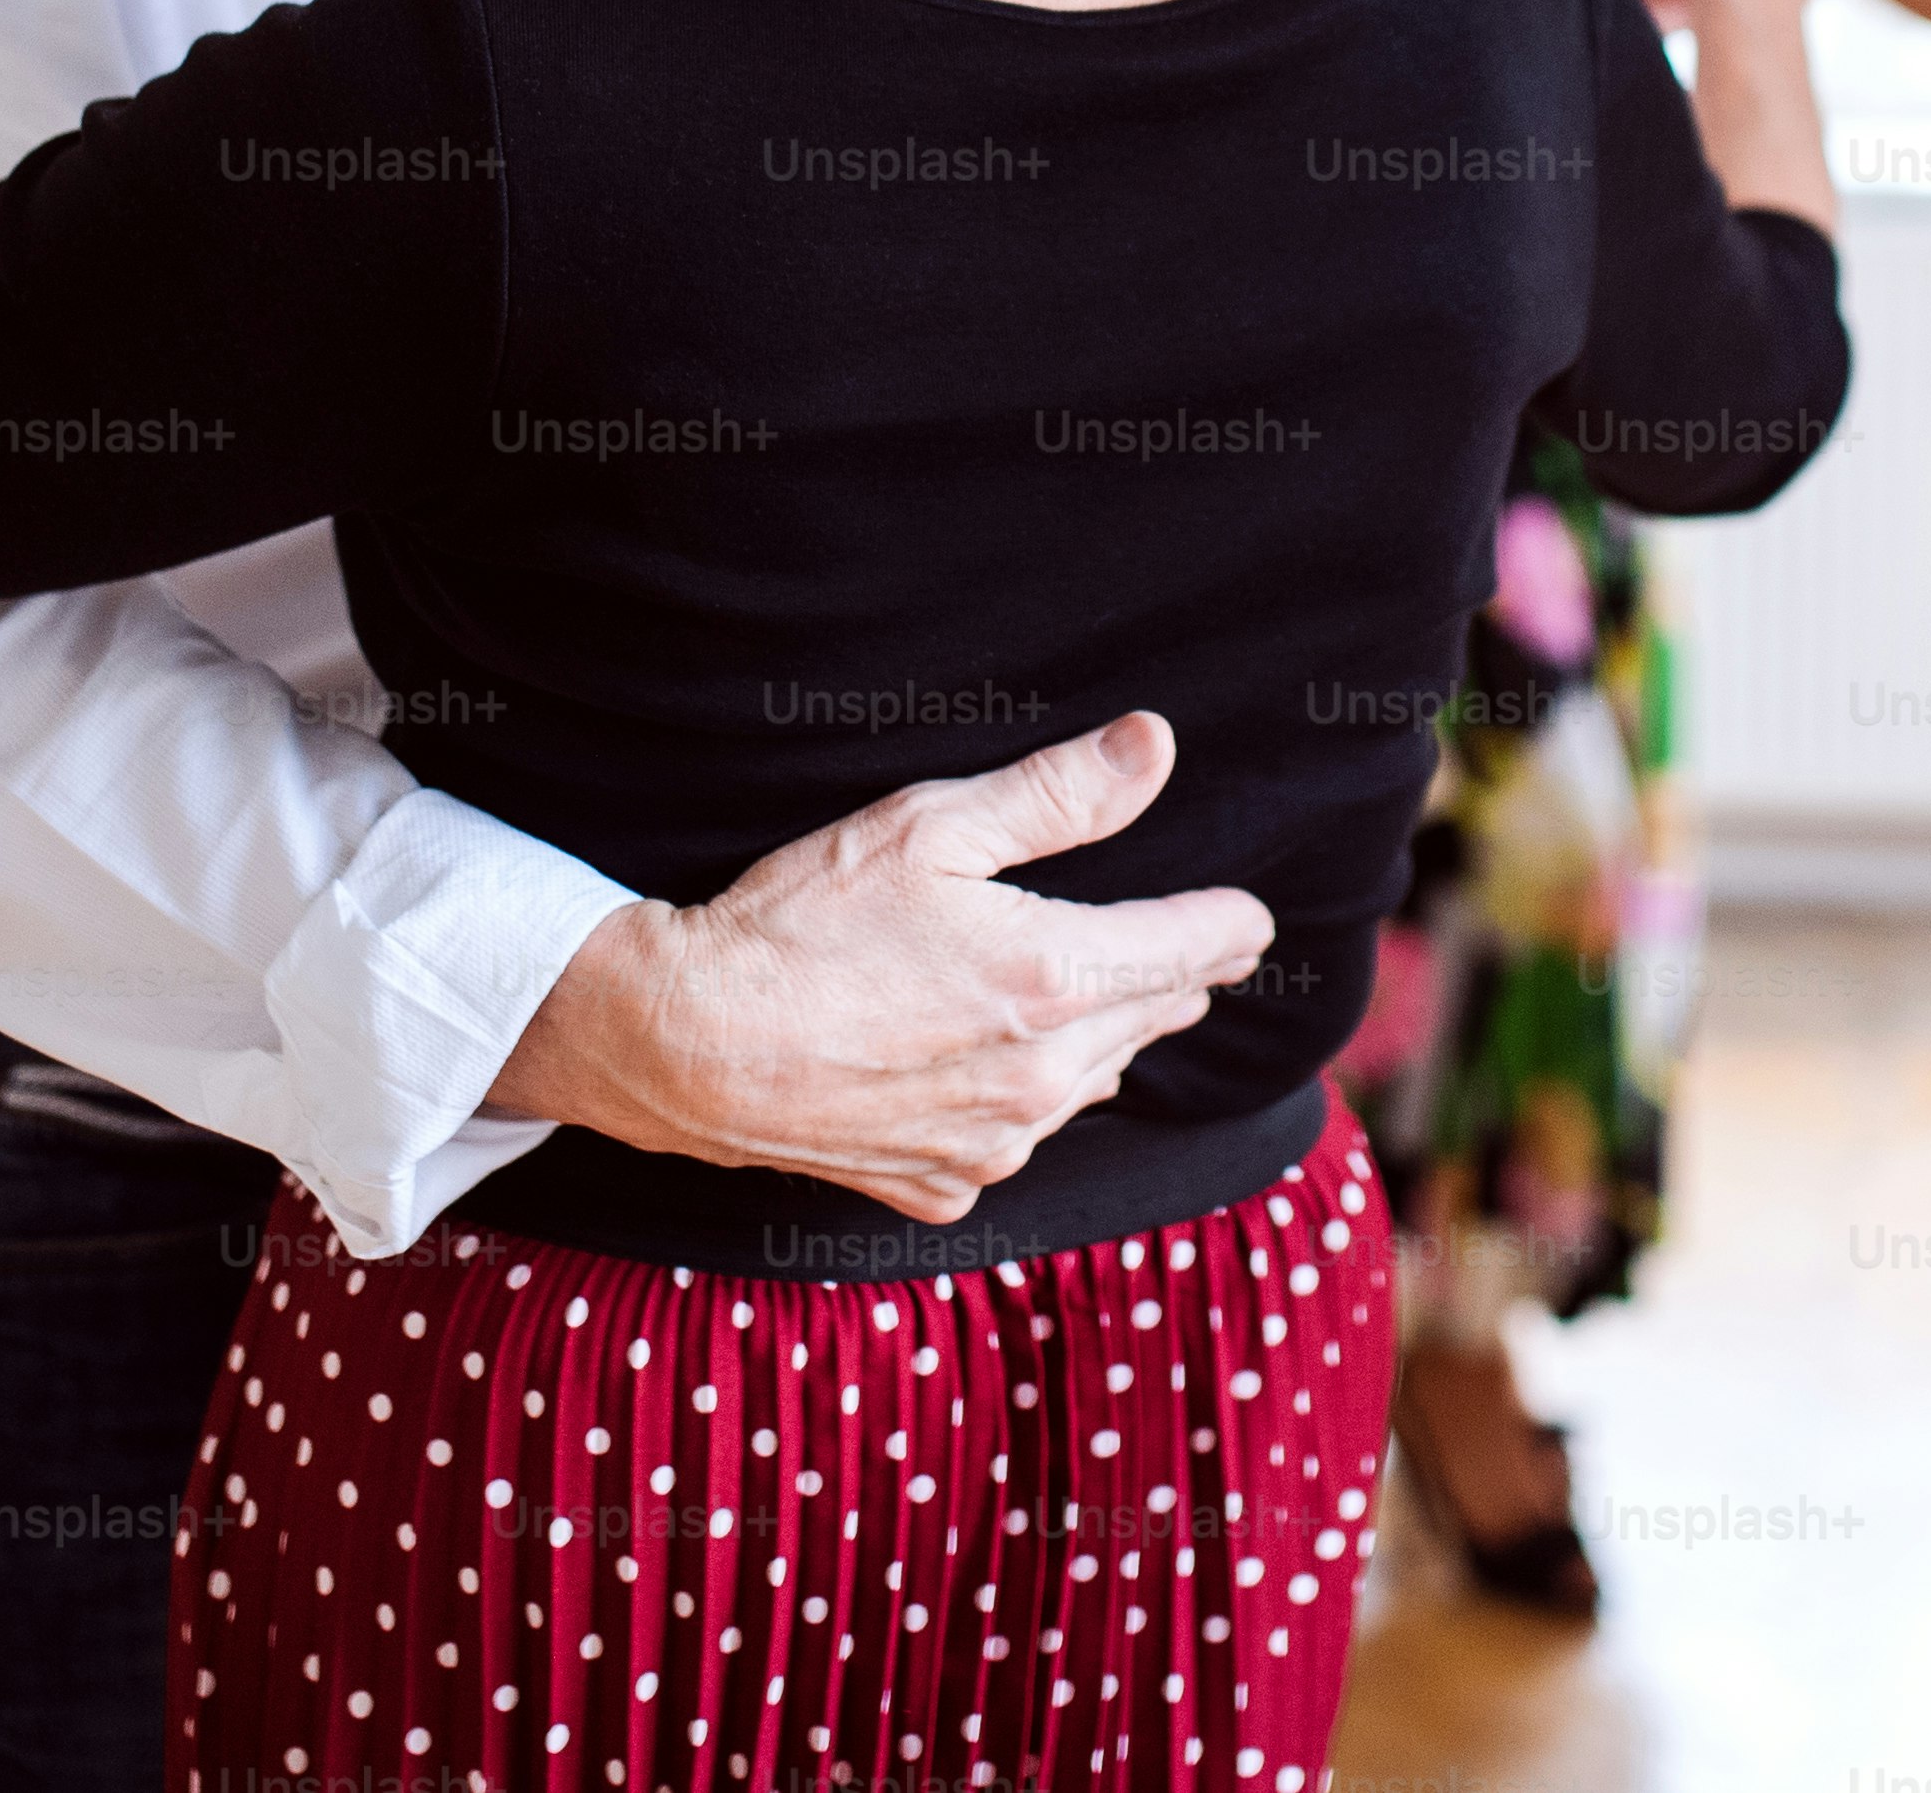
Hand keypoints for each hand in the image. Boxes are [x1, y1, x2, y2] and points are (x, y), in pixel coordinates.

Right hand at [488, 712, 1275, 1224]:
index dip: (1232, 920)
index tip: (1246, 914)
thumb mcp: (928, 824)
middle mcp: (1045, 1078)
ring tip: (1069, 993)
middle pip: (1157, 1016)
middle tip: (1169, 941)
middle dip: (1167, 973)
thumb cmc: (801, 921)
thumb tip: (1156, 747)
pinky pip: (1014, 1139)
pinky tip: (973, 1063)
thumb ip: (1058, 792)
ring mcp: (996, 1142)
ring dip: (1097, 1036)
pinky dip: (1013, 1101)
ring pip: (1093, 1082)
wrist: (684, 1044)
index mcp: (1057, 979)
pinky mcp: (942, 1183)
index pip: (1201, 948)